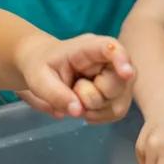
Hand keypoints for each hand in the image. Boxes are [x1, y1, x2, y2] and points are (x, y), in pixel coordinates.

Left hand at [15, 34, 134, 121]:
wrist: (44, 67)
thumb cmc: (41, 67)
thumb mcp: (38, 79)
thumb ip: (55, 94)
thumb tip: (78, 111)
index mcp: (88, 47)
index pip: (110, 48)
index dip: (121, 59)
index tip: (126, 73)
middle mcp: (109, 60)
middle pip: (117, 84)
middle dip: (92, 96)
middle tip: (73, 89)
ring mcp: (117, 77)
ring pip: (118, 102)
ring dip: (94, 108)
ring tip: (76, 98)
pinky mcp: (118, 94)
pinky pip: (117, 112)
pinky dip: (98, 115)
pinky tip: (84, 108)